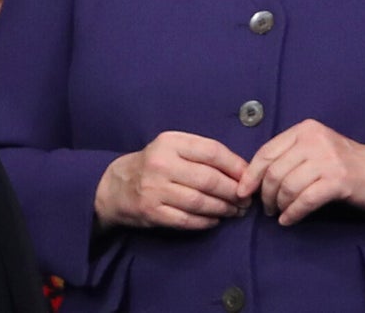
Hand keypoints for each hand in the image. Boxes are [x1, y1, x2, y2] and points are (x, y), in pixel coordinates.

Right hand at [94, 132, 248, 230]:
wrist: (115, 185)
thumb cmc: (153, 164)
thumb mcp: (173, 148)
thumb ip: (203, 154)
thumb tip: (243, 171)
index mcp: (169, 142)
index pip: (212, 151)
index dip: (236, 166)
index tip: (249, 178)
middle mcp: (161, 163)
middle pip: (209, 179)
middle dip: (234, 192)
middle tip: (245, 201)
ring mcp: (155, 189)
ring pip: (201, 202)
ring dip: (223, 209)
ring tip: (234, 211)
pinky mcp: (152, 211)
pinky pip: (188, 220)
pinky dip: (206, 222)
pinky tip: (214, 220)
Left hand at [237, 119, 364, 225]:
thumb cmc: (344, 162)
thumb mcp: (315, 148)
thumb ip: (289, 155)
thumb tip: (254, 177)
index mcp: (304, 130)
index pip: (266, 152)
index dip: (251, 174)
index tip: (243, 191)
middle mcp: (313, 140)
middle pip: (274, 171)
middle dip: (265, 193)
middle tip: (266, 207)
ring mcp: (327, 160)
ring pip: (288, 186)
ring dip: (279, 204)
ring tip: (278, 213)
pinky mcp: (338, 181)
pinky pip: (305, 200)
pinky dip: (293, 213)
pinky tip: (289, 220)